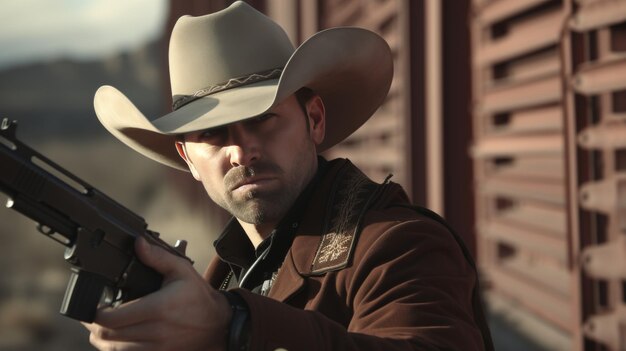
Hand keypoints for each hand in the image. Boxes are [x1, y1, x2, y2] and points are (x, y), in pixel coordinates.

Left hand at [83, 236, 231, 350]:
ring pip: (114, 350)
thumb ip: (157, 257)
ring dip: (102, 339)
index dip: (95, 313)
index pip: (112, 318)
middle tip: (92, 315)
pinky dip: (116, 349)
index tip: (95, 304)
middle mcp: (155, 331)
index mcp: (158, 308)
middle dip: (94, 326)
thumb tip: (138, 244)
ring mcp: (156, 347)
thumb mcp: (182, 270)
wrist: (218, 324)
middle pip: (108, 336)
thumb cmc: (198, 297)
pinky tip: (116, 338)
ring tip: (100, 327)